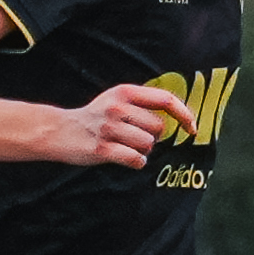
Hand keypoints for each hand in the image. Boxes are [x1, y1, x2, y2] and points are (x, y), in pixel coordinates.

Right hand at [52, 82, 194, 169]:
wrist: (61, 130)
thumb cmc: (95, 116)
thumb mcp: (116, 99)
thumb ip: (142, 102)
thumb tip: (178, 115)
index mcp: (125, 92)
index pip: (165, 99)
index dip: (184, 114)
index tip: (192, 128)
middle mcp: (118, 108)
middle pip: (158, 128)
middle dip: (153, 137)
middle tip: (133, 137)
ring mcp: (109, 128)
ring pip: (148, 145)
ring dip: (141, 150)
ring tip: (124, 146)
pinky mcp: (102, 149)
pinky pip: (136, 160)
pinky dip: (135, 162)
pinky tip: (123, 158)